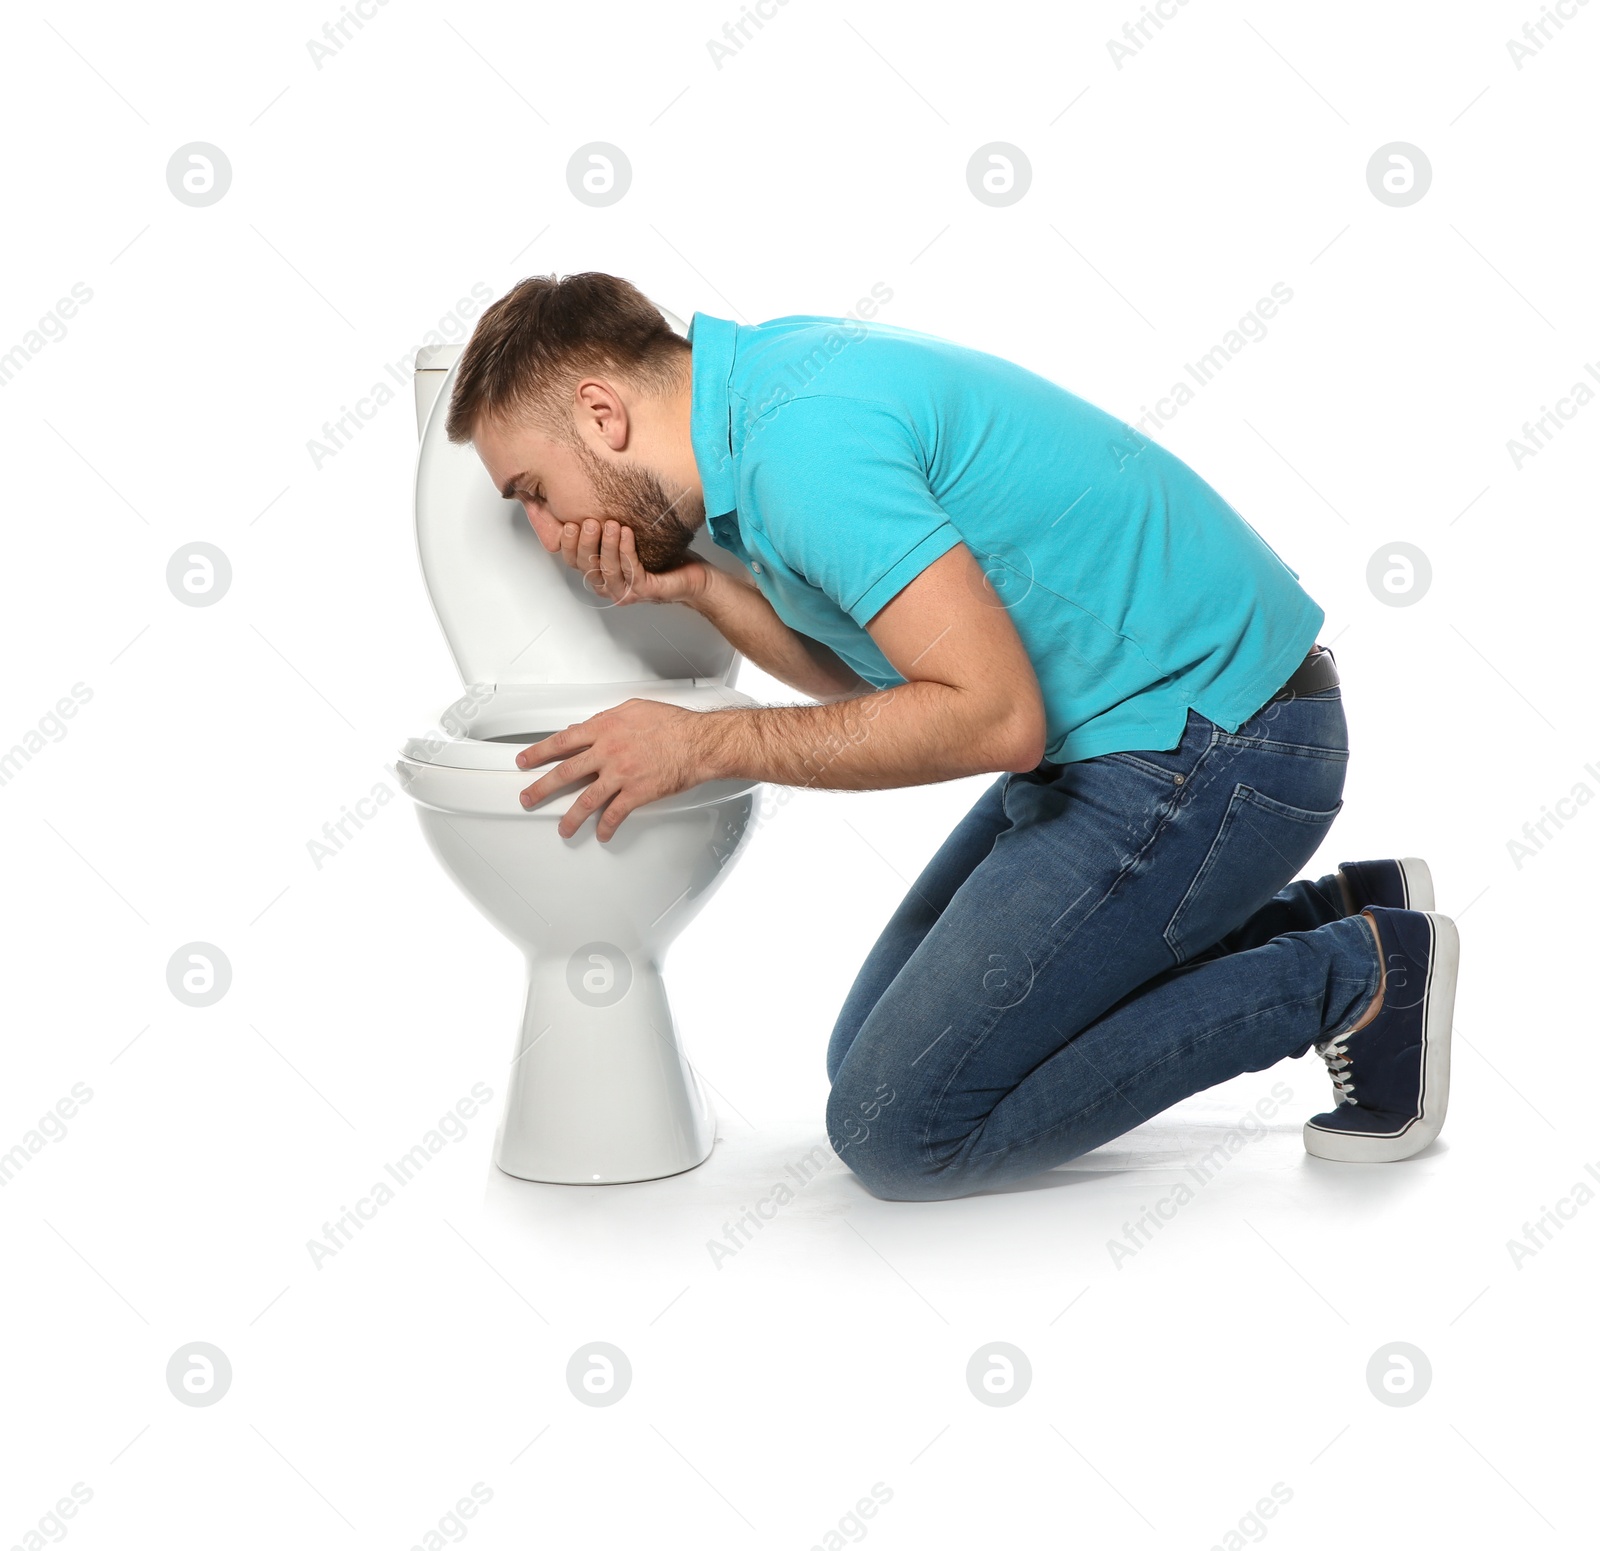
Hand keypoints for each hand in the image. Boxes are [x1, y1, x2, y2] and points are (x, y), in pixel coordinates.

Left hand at [516, 699, 711, 840]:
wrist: (698, 742)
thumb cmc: (672, 724)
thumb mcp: (634, 710)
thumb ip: (607, 719)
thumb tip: (587, 727)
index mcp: (604, 729)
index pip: (561, 742)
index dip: (538, 752)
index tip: (526, 760)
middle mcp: (607, 752)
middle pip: (565, 773)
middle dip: (542, 788)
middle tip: (528, 797)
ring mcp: (620, 775)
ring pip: (586, 800)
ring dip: (570, 817)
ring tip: (562, 828)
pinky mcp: (636, 794)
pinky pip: (615, 814)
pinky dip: (606, 827)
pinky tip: (601, 833)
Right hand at [557, 518, 709, 606]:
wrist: (693, 574)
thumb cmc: (660, 556)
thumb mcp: (626, 535)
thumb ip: (606, 525)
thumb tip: (587, 495)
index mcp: (599, 572)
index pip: (572, 560)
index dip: (567, 542)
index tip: (569, 522)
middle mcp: (608, 585)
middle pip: (585, 565)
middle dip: (585, 542)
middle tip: (590, 521)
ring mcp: (625, 591)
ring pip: (606, 568)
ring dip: (607, 544)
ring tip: (610, 523)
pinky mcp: (643, 591)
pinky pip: (630, 569)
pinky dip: (626, 549)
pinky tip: (627, 533)